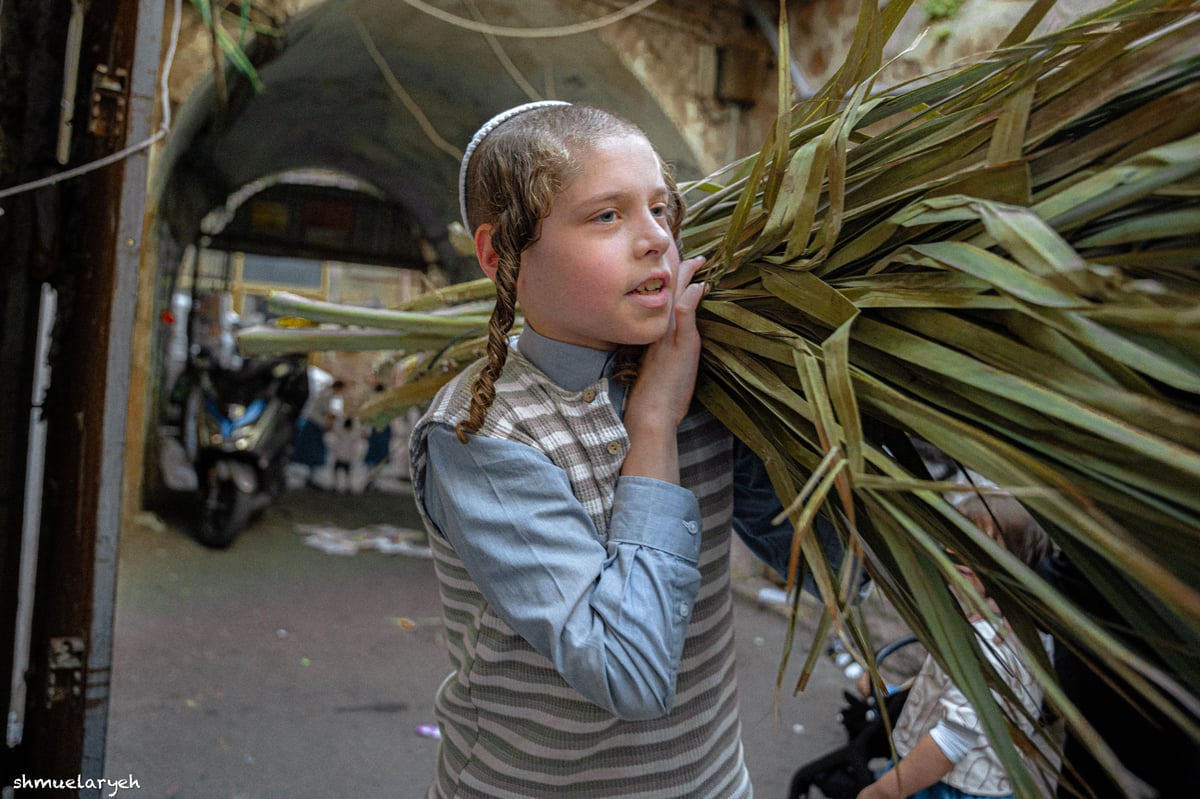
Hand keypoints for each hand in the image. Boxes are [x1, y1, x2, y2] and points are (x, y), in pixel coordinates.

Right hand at [620, 255, 706, 483]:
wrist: (651, 414)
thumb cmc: (657, 397)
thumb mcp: (663, 369)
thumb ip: (669, 349)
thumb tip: (678, 336)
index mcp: (653, 333)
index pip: (662, 300)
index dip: (670, 282)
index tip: (681, 266)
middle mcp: (658, 330)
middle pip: (666, 291)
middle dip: (677, 269)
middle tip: (689, 253)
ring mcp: (667, 335)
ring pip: (673, 296)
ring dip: (685, 275)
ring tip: (698, 259)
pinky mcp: (678, 343)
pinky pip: (683, 312)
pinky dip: (691, 295)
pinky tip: (700, 283)